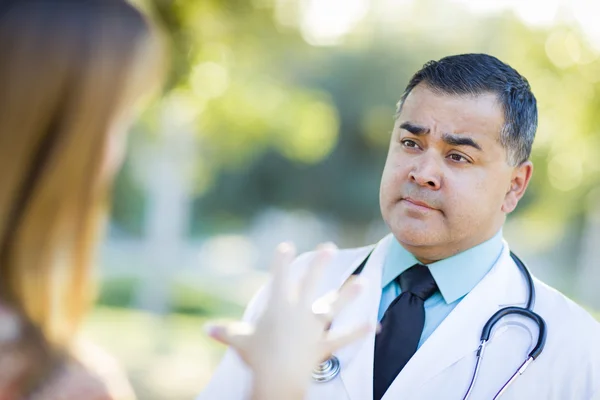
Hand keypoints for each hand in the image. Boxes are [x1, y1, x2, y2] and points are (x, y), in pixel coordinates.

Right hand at [205, 242, 373, 399]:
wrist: (277, 377)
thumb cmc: (256, 357)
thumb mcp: (238, 341)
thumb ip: (225, 332)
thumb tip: (206, 329)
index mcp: (278, 306)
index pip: (280, 276)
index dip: (282, 260)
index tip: (287, 246)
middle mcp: (299, 312)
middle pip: (311, 283)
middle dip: (320, 264)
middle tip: (329, 247)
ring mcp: (314, 328)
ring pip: (333, 306)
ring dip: (348, 294)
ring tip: (362, 281)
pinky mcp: (324, 345)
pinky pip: (344, 338)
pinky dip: (358, 332)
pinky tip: (373, 325)